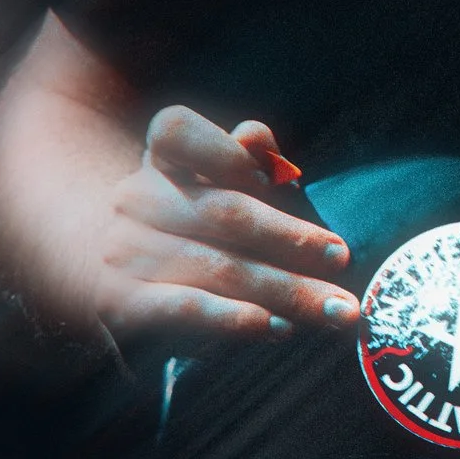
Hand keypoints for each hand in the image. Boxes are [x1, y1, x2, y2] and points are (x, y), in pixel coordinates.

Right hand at [93, 106, 359, 352]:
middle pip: (223, 213)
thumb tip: (255, 138)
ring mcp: (124, 250)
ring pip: (219, 267)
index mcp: (160, 156)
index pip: (177, 131)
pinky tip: (278, 327)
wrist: (117, 270)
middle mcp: (136, 197)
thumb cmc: (194, 214)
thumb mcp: (215, 178)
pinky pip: (183, 309)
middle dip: (292, 239)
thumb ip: (241, 155)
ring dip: (285, 291)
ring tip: (334, 310)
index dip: (224, 153)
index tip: (277, 178)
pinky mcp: (124, 302)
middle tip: (342, 259)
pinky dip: (234, 319)